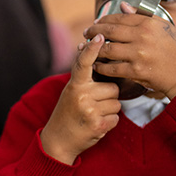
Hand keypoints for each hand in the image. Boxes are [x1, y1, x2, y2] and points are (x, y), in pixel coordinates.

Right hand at [40, 34, 121, 164]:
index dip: (92, 49)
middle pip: (112, 88)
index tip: (100, 36)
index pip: (83, 63)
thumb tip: (91, 53)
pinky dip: (110, 122)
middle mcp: (81, 95)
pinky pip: (116, 117)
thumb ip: (83, 78)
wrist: (59, 140)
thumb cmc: (68, 113)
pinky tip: (97, 124)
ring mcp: (89, 110)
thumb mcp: (72, 92)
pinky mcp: (97, 124)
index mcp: (74, 85)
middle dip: (108, 96)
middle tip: (93, 105)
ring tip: (94, 115)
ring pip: (116, 103)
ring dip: (109, 110)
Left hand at [85, 2, 175, 98]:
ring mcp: (138, 55)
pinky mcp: (136, 71)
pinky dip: (100, 66)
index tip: (95, 23)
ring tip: (85, 48)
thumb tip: (123, 6)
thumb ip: (142, 15)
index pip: (119, 18)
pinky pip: (111, 68)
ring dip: (93, 49)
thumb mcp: (163, 27)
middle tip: (85, 34)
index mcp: (148, 24)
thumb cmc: (173, 49)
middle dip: (93, 32)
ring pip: (107, 49)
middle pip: (109, 31)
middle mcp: (143, 37)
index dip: (103, 20)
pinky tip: (95, 64)